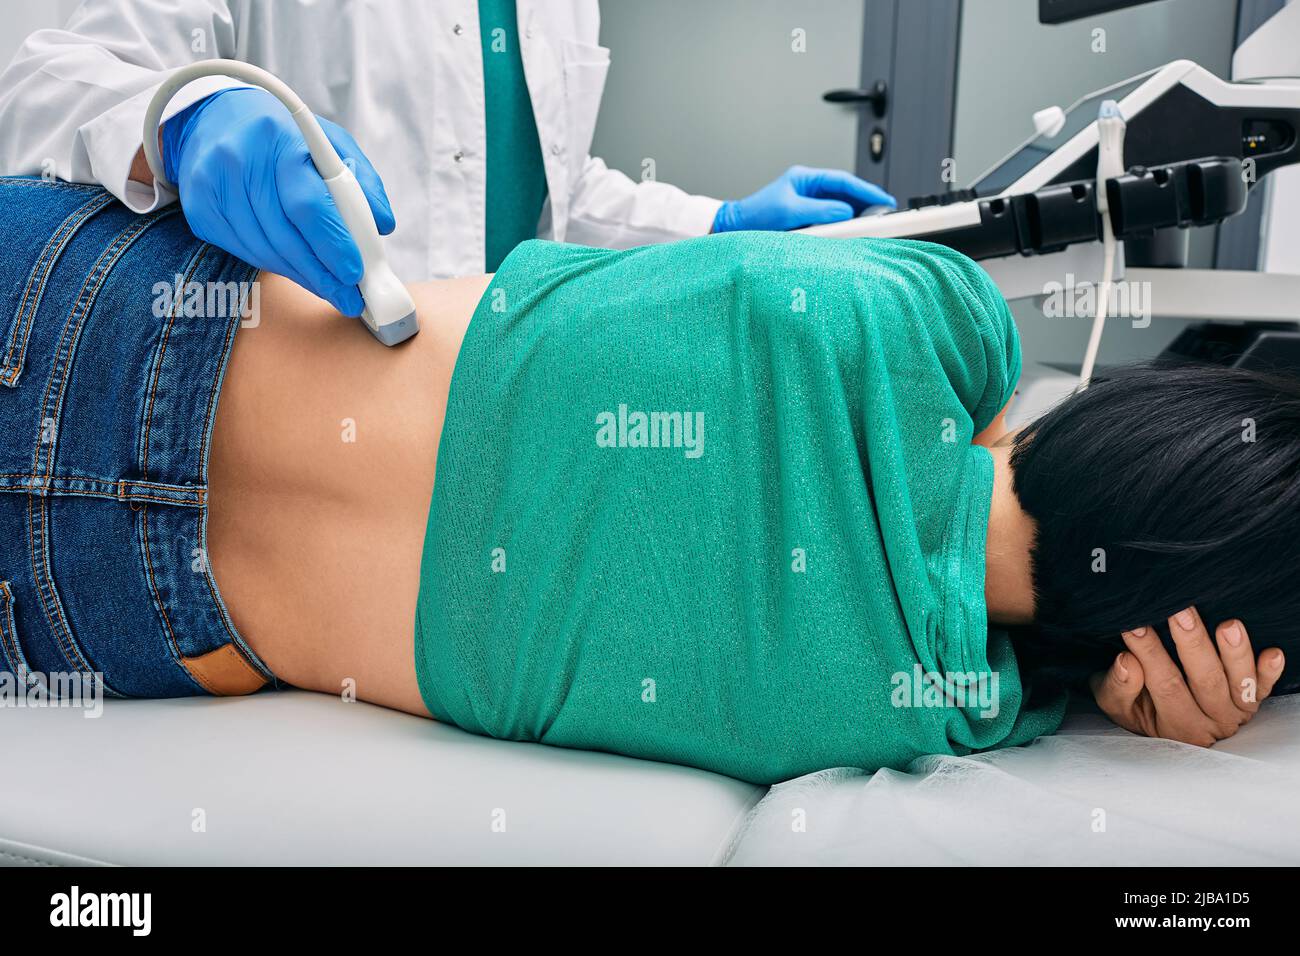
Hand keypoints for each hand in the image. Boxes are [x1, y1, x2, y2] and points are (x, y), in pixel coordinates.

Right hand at [163, 88, 395, 316]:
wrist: (215, 119)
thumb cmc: (284, 136)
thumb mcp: (329, 142)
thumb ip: (360, 181)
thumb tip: (383, 225)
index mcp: (280, 138)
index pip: (307, 203)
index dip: (333, 243)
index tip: (356, 273)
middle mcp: (240, 160)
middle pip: (285, 235)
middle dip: (322, 274)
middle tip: (350, 298)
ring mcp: (213, 185)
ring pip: (263, 249)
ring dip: (301, 276)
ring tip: (330, 288)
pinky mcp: (200, 209)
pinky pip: (244, 251)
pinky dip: (275, 265)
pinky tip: (296, 268)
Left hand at [711, 165, 894, 232]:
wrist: (734, 229)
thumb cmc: (755, 217)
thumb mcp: (790, 212)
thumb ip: (820, 211)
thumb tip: (846, 213)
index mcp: (806, 179)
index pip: (844, 182)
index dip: (867, 191)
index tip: (884, 201)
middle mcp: (809, 189)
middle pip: (846, 193)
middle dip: (867, 202)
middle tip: (886, 212)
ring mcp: (808, 204)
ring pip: (840, 208)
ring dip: (856, 216)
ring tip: (874, 223)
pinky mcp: (805, 219)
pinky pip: (830, 221)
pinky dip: (842, 226)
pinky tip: (852, 232)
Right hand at [1090, 606, 1284, 745]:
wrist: (1169, 724)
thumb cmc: (1138, 706)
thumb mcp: (1117, 705)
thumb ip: (1119, 688)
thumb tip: (1126, 661)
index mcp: (1175, 726)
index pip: (1164, 685)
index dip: (1149, 654)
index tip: (1134, 625)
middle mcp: (1210, 721)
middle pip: (1204, 681)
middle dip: (1193, 644)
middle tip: (1181, 612)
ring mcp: (1235, 711)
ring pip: (1237, 682)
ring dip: (1235, 654)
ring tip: (1229, 626)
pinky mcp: (1252, 700)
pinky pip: (1264, 687)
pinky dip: (1269, 671)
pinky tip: (1273, 653)